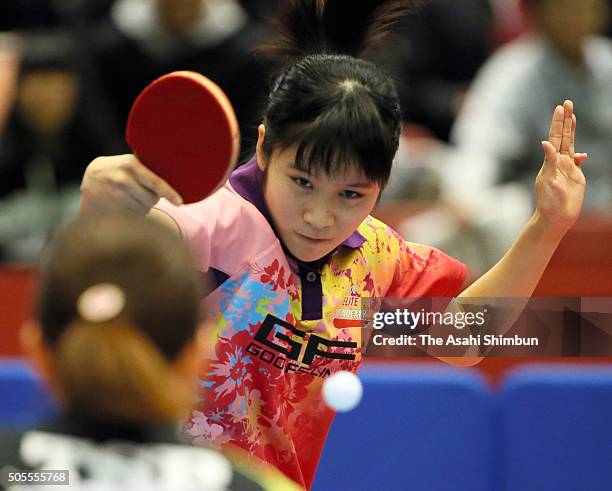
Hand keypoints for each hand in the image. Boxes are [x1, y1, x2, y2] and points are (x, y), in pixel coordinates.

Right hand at [80, 154, 182, 213]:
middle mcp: (122, 179)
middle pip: (152, 200)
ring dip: (144, 206)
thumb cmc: (118, 168)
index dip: (169, 193)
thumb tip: (177, 172)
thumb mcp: (130, 162)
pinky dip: (135, 211)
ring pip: (144, 209)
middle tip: (144, 192)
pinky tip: (127, 203)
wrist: (91, 176)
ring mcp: (115, 194)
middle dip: (152, 199)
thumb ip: (148, 167)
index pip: (155, 182)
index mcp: (131, 165)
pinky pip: (133, 215)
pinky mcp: (110, 206)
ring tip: (133, 196)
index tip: (179, 202)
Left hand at [535, 100, 586, 233]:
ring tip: (572, 116)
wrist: (555, 218)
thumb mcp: (547, 181)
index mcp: (550, 162)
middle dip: (565, 120)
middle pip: (563, 137)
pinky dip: (580, 155)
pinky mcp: (575, 176)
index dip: (558, 123)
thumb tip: (545, 143)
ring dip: (571, 131)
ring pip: (570, 145)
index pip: (555, 137)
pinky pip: (577, 161)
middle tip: (567, 102)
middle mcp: (557, 162)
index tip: (560, 108)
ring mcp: (566, 169)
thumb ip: (549, 162)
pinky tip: (582, 154)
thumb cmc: (549, 202)